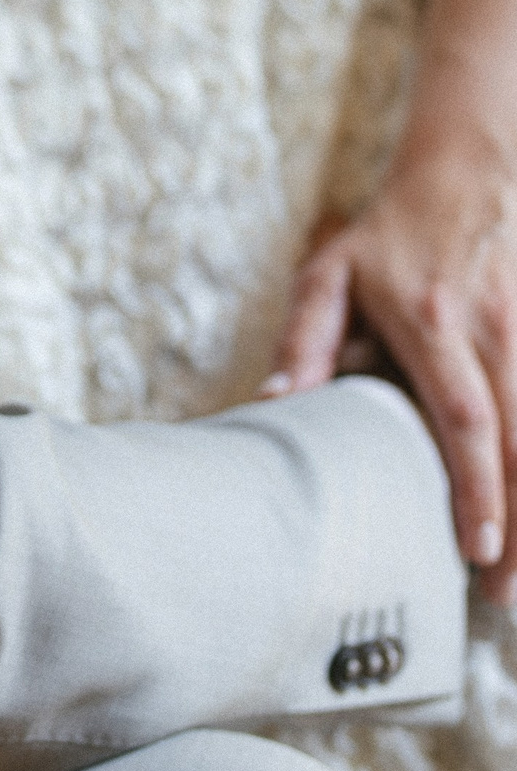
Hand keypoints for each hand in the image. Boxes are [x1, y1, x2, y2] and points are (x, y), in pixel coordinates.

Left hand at [266, 133, 516, 603]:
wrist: (466, 174)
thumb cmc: (390, 235)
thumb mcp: (332, 273)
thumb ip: (305, 338)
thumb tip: (276, 402)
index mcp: (433, 323)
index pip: (464, 416)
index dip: (476, 486)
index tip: (476, 550)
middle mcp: (492, 332)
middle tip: (507, 596)